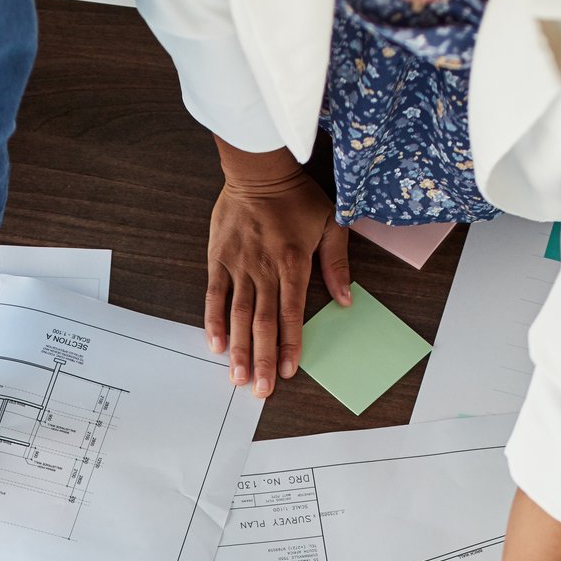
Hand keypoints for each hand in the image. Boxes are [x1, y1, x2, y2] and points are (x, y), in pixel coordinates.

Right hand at [206, 142, 353, 396]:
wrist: (258, 170)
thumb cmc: (297, 197)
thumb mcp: (331, 222)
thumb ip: (336, 262)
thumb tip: (346, 300)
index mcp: (293, 263)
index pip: (292, 313)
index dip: (290, 344)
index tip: (287, 372)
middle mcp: (264, 269)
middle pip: (264, 322)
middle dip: (263, 358)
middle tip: (260, 390)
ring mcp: (239, 265)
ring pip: (239, 314)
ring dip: (239, 348)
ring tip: (238, 378)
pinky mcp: (218, 259)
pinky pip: (214, 294)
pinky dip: (214, 320)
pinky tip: (215, 344)